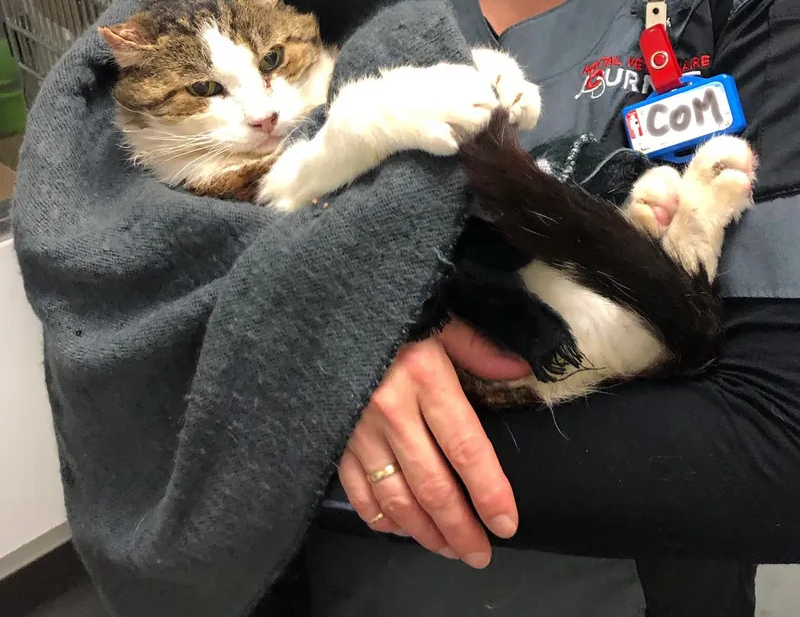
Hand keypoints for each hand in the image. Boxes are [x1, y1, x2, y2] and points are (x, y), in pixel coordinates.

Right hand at [338, 319, 530, 567]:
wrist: (320, 312)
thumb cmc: (392, 316)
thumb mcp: (438, 321)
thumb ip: (478, 349)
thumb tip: (519, 372)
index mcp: (425, 378)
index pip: (466, 447)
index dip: (489, 491)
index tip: (506, 523)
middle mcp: (392, 411)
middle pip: (432, 485)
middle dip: (460, 528)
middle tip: (480, 555)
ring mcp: (358, 430)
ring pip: (396, 498)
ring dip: (425, 532)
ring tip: (449, 549)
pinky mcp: (334, 440)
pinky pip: (358, 492)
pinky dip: (381, 519)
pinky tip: (402, 529)